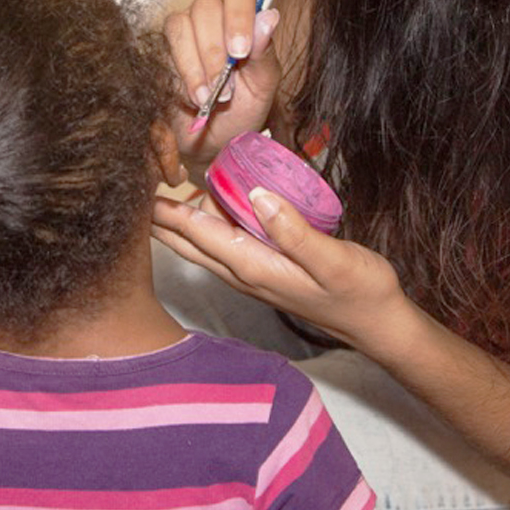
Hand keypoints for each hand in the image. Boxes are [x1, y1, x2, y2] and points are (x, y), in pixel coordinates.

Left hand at [150, 188, 404, 351]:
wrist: (377, 322)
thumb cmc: (360, 290)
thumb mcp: (333, 259)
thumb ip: (294, 231)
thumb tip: (257, 196)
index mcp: (254, 267)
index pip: (198, 234)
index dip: (168, 211)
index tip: (140, 188)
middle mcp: (244, 272)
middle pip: (189, 243)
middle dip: (159, 218)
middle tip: (132, 187)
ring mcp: (252, 273)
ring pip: (202, 245)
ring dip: (176, 223)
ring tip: (152, 196)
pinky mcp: (263, 270)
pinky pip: (221, 245)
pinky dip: (202, 226)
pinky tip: (202, 209)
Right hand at [164, 0, 283, 169]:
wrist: (213, 144)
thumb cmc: (243, 112)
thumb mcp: (263, 86)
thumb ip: (265, 52)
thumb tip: (269, 17)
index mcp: (242, 19)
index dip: (238, 14)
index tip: (241, 51)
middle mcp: (211, 18)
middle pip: (205, 6)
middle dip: (214, 50)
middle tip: (225, 87)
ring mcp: (183, 33)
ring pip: (179, 25)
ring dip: (195, 66)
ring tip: (208, 99)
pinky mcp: (161, 53)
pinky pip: (162, 52)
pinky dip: (179, 79)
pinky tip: (192, 100)